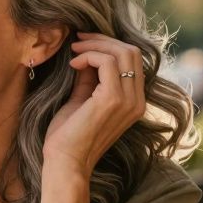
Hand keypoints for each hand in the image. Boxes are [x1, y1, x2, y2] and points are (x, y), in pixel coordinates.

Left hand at [42, 32, 146, 176]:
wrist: (65, 163)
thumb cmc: (69, 136)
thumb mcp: (82, 100)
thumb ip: (89, 78)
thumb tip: (88, 54)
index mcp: (134, 102)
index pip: (132, 60)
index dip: (109, 45)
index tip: (83, 43)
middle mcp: (137, 101)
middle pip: (131, 51)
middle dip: (103, 40)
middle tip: (78, 40)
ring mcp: (128, 101)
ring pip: (122, 52)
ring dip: (94, 45)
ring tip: (74, 50)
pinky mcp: (112, 100)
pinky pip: (107, 62)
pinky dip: (89, 56)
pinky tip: (73, 64)